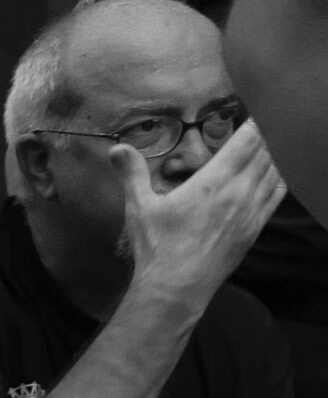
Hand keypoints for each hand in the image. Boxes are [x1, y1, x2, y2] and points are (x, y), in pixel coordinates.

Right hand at [118, 119, 285, 307]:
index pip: (245, 142)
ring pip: (275, 172)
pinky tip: (280, 171)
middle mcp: (238, 193)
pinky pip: (277, 195)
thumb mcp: (139, 208)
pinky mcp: (255, 228)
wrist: (177, 287)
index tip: (258, 110)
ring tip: (274, 140)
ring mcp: (251, 211)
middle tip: (269, 119)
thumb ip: (132, 174)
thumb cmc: (157, 247)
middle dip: (267, 134)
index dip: (255, 123)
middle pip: (265, 153)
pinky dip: (281, 177)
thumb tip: (116, 148)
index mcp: (212, 182)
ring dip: (276, 153)